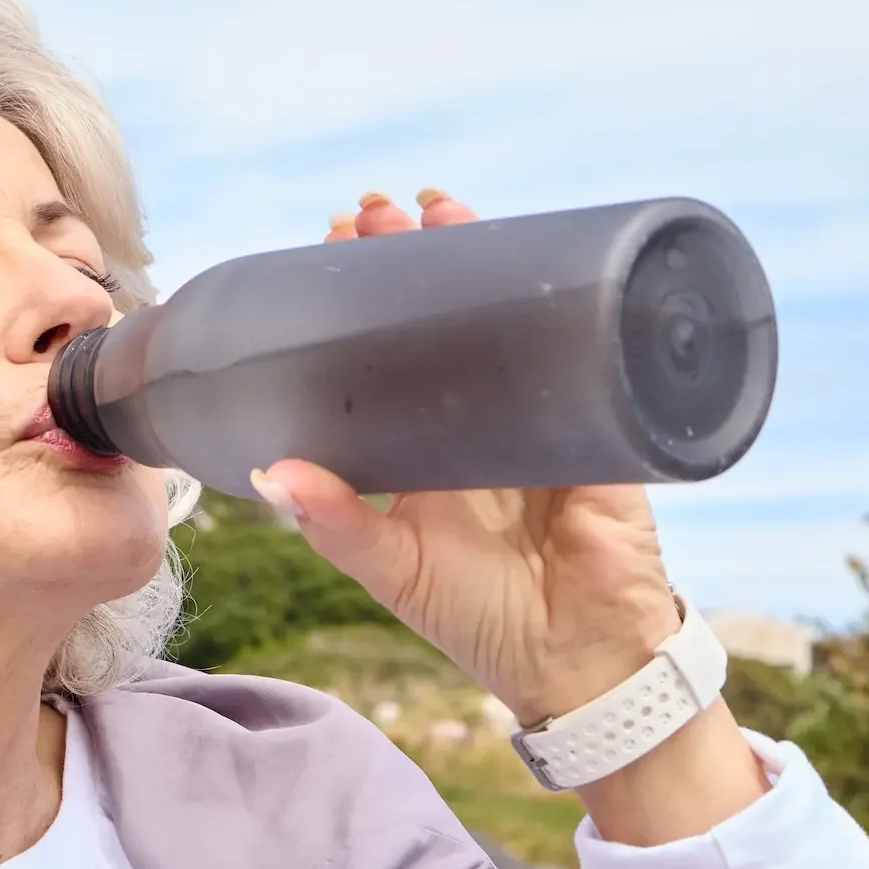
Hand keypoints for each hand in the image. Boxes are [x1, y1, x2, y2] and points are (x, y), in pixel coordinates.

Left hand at [253, 189, 766, 842]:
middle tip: (375, 211)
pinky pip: (583, 349)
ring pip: (507, 315)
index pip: (388, 353)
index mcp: (425, 448)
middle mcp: (479, 420)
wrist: (578, 661)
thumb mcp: (394, 568)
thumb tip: (269, 472)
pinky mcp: (599, 422)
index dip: (364, 300)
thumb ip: (337, 522)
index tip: (335, 245)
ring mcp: (542, 413)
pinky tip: (542, 259)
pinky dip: (564, 302)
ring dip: (480, 255)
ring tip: (438, 206)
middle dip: (415, 257)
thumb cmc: (481, 619)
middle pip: (445, 316)